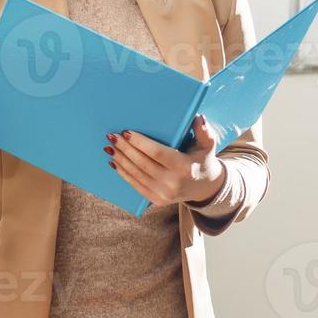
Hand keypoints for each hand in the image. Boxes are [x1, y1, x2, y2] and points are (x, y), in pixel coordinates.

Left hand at [105, 114, 224, 207]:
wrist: (205, 187)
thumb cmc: (203, 160)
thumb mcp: (208, 145)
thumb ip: (204, 131)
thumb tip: (198, 117)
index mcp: (184, 167)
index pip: (157, 153)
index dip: (140, 143)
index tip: (126, 132)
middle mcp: (173, 183)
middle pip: (142, 163)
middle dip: (125, 149)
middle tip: (112, 136)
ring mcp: (164, 194)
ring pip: (136, 174)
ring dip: (120, 160)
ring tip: (110, 147)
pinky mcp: (156, 200)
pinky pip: (136, 185)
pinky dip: (123, 173)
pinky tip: (114, 162)